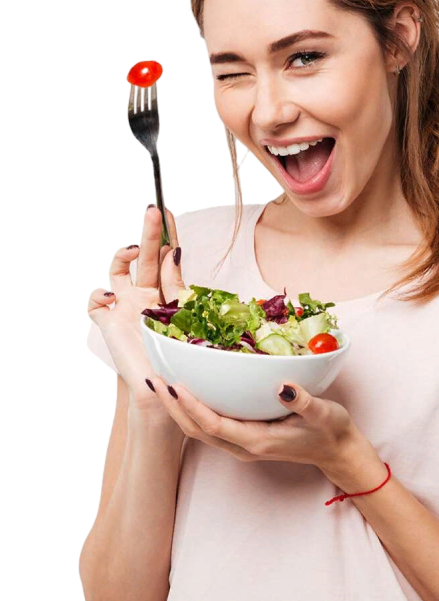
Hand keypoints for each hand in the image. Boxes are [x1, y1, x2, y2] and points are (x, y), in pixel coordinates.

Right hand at [86, 205, 185, 409]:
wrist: (161, 388)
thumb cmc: (177, 355)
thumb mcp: (183, 313)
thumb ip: (176, 282)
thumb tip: (173, 250)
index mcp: (166, 291)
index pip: (166, 256)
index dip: (166, 235)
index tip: (168, 212)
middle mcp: (144, 294)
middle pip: (145, 257)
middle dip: (148, 233)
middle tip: (152, 212)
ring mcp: (124, 306)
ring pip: (117, 270)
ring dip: (121, 255)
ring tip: (133, 251)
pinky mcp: (107, 321)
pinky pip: (95, 301)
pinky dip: (98, 294)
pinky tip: (110, 297)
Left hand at [146, 376, 367, 475]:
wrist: (338, 452)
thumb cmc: (331, 431)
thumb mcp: (323, 413)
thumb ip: (302, 402)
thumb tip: (282, 386)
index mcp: (257, 441)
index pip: (214, 425)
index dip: (192, 406)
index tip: (174, 386)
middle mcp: (244, 447)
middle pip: (197, 430)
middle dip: (173, 407)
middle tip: (154, 380)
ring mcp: (242, 445)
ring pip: (200, 431)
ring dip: (178, 410)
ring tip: (161, 386)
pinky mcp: (245, 438)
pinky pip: (211, 427)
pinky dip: (193, 412)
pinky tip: (187, 394)